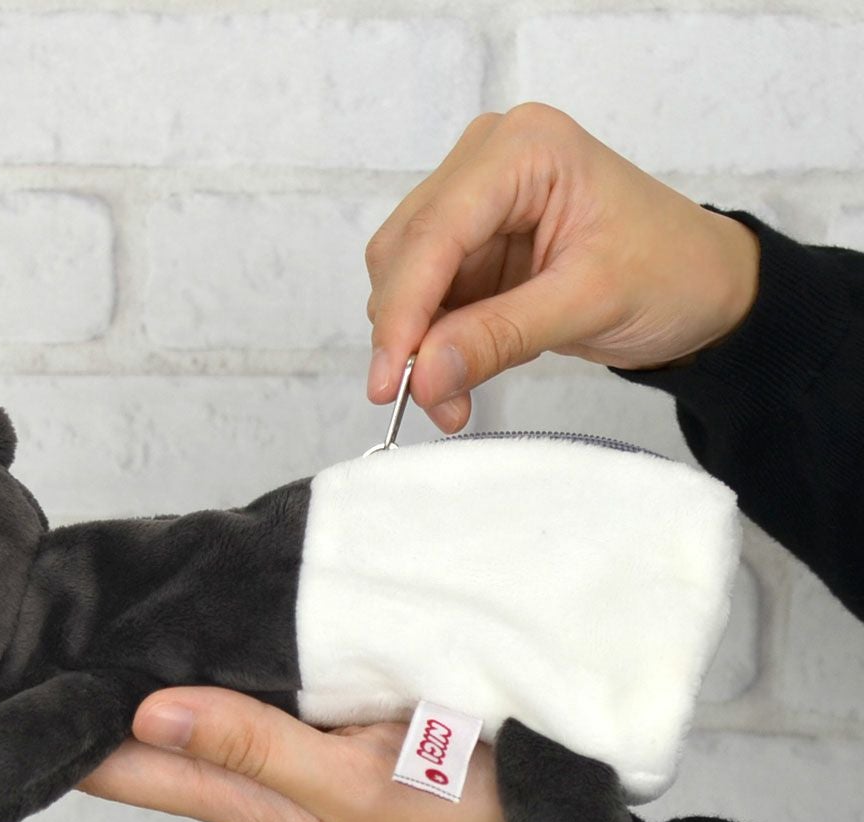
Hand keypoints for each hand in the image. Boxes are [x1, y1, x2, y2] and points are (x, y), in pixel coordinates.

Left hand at [0, 690, 507, 821]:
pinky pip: (202, 681)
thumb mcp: (352, 788)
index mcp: (228, 785)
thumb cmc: (442, 817)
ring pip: (147, 702)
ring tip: (8, 644)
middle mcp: (223, 762)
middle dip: (25, 707)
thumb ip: (256, 748)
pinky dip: (152, 656)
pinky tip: (130, 630)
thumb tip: (146, 711)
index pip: (97, 759)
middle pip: (105, 732)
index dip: (12, 737)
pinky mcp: (289, 711)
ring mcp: (254, 737)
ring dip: (79, 680)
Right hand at [365, 102, 760, 429]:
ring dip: (417, 349)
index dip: (404, 309)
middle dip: (408, 334)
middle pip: (405, 253)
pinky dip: (432, 349)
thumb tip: (423, 377)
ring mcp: (474, 206)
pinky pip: (426, 302)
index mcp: (525, 150)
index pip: (436, 230)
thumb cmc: (671, 272)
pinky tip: (453, 383)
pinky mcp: (471, 248)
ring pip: (404, 282)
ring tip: (449, 401)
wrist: (702, 287)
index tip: (389, 380)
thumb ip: (500, 336)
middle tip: (427, 400)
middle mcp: (487, 164)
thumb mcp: (590, 303)